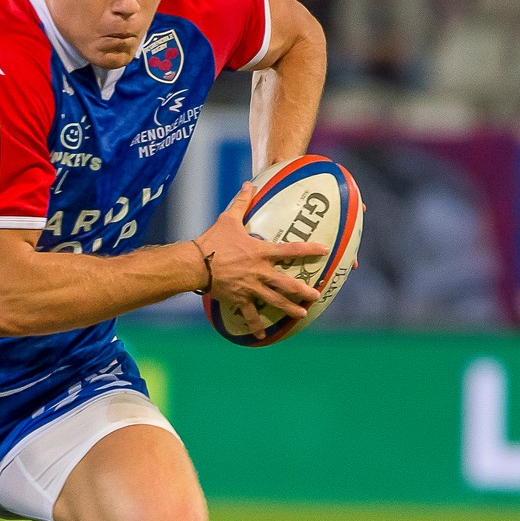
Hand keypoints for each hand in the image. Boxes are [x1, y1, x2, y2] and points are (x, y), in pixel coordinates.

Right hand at [192, 180, 327, 333]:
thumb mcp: (228, 219)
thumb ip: (241, 202)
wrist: (195, 264)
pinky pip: (249, 315)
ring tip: (302, 314)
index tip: (324, 250)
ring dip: (289, 308)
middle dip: (303, 289)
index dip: (309, 250)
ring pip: (274, 301)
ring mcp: (250, 287)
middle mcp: (259, 272)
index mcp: (260, 252)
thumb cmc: (212, 240)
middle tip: (316, 294)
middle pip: (287, 283)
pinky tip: (264, 336)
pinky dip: (256, 326)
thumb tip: (249, 184)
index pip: (290, 250)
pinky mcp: (238, 299)